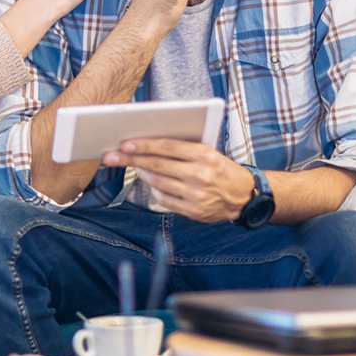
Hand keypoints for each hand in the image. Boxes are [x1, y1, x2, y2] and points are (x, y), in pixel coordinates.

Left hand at [103, 138, 254, 223]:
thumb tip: (149, 146)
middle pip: (157, 165)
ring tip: (134, 167)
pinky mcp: (193, 211)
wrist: (244, 196)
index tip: (125, 144)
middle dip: (131, 159)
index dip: (144, 145)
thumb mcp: (209, 152)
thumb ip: (183, 150)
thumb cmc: (221, 169)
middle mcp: (199, 174)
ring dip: (142, 174)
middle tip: (112, 156)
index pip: (167, 147)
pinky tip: (154, 185)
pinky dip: (156, 191)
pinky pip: (164, 200)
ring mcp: (196, 194)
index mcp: (204, 155)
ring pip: (158, 183)